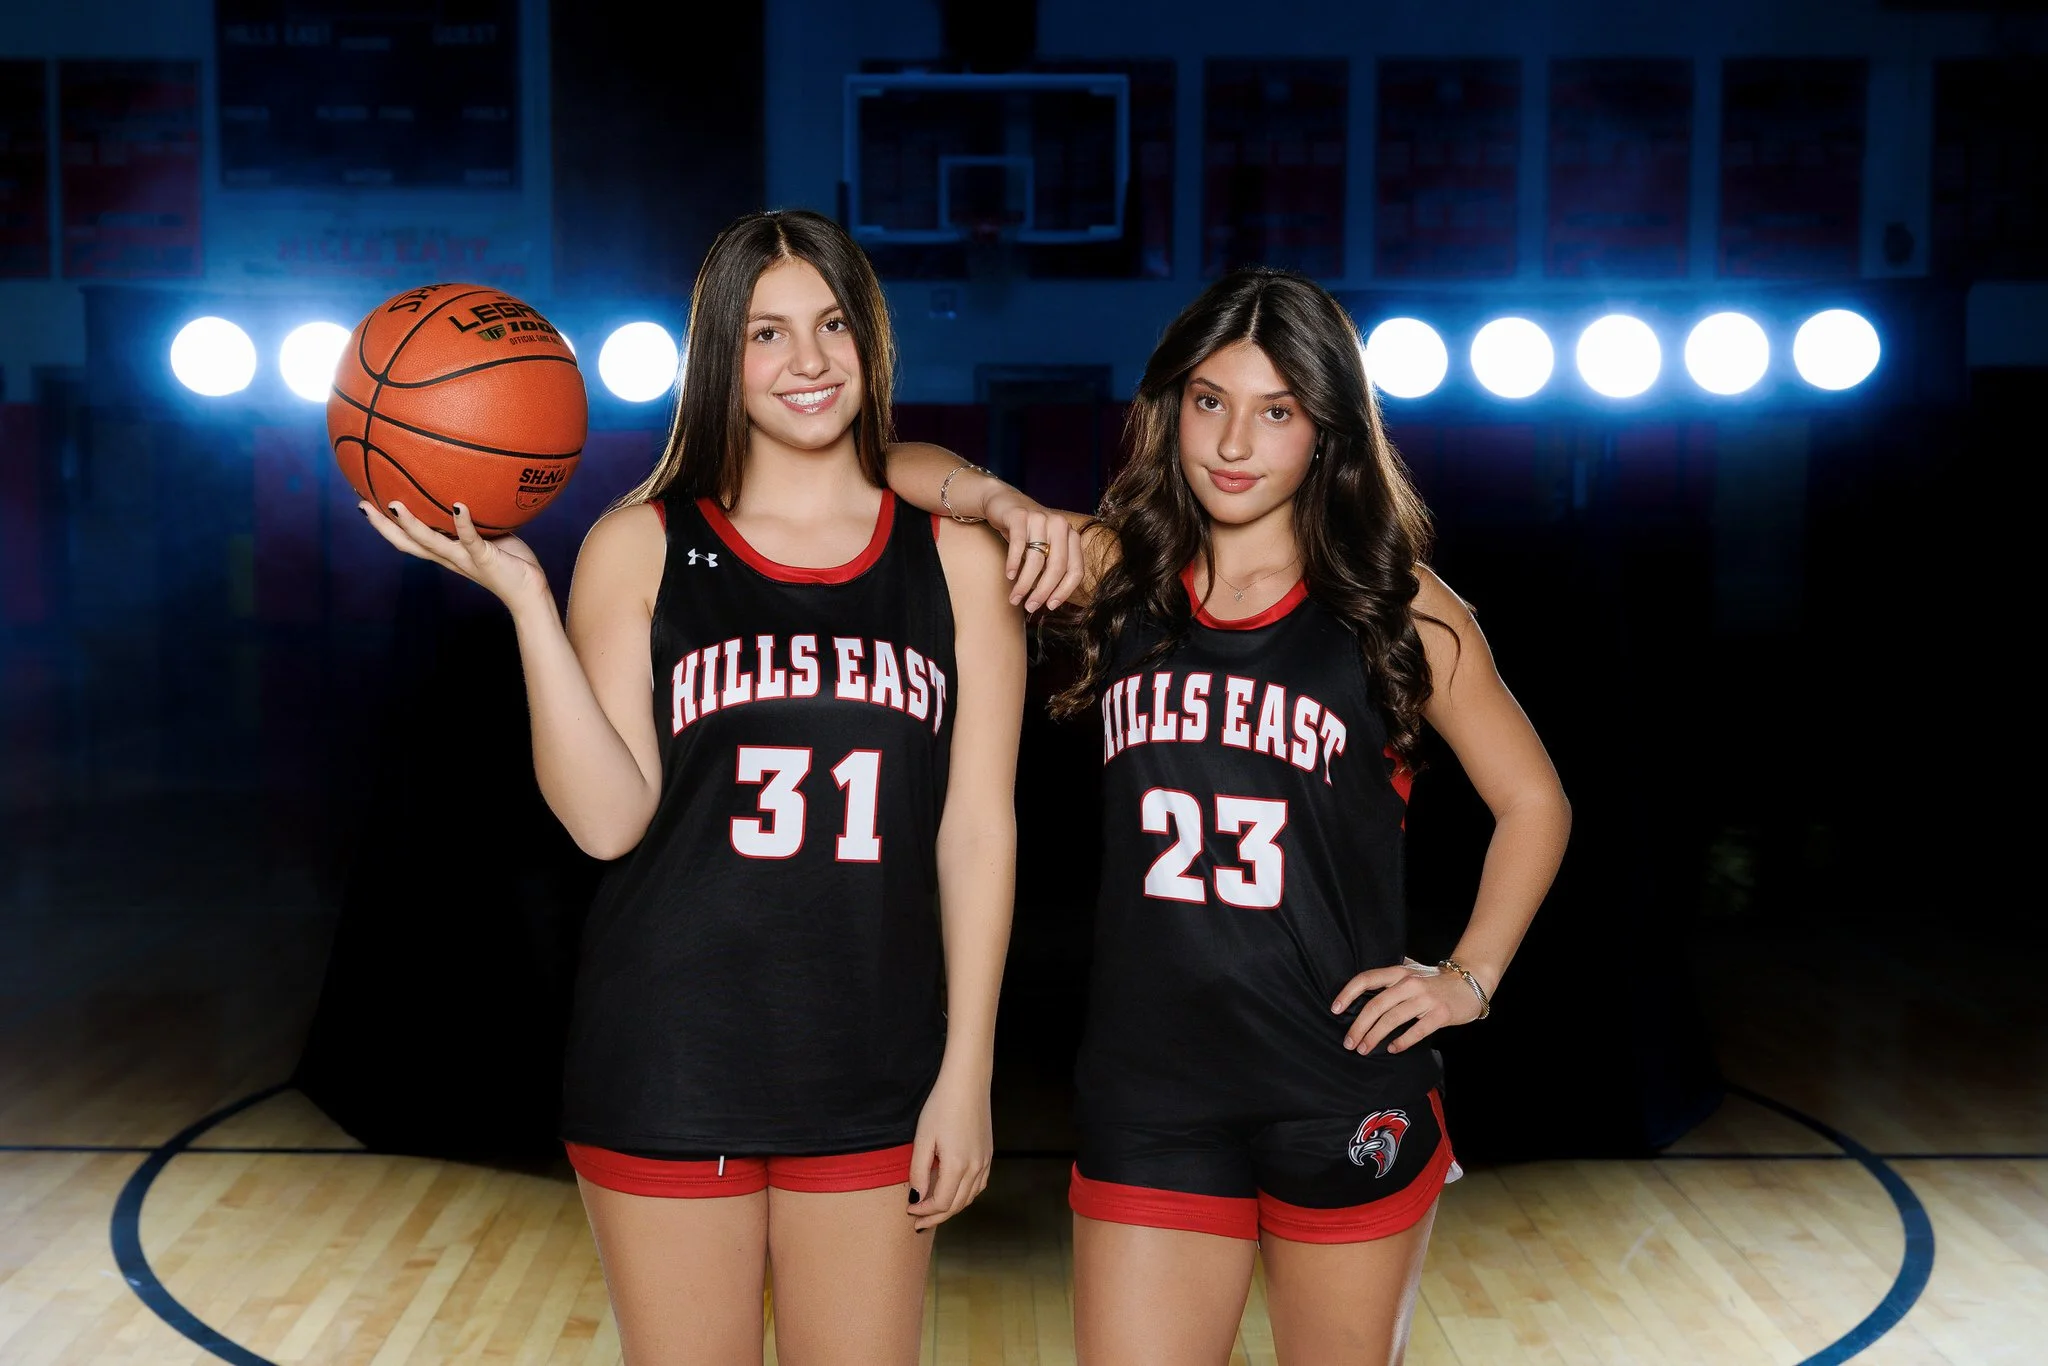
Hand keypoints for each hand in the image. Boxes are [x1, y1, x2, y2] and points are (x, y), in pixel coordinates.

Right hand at [360, 500, 549, 611]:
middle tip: (362, 504)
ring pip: (431, 543)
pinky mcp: (485, 559)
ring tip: (395, 505)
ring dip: (412, 525)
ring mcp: (465, 559)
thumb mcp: (487, 536)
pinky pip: (471, 540)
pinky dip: (463, 523)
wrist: (530, 592)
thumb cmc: (510, 561)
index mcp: (446, 554)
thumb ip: (474, 520)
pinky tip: (458, 506)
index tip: (365, 504)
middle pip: (407, 543)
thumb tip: (466, 491)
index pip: (408, 540)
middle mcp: (449, 558)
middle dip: (383, 525)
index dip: (384, 525)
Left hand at [906, 1063, 992, 1232]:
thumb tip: (916, 1197)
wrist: (967, 1083)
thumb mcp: (923, 1138)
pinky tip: (954, 1194)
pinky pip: (979, 1185)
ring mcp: (985, 1161)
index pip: (941, 1202)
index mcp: (957, 1165)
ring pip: (969, 1198)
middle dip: (936, 1216)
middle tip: (918, 1223)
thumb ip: (918, 1171)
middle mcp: (975, 1167)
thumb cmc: (941, 1106)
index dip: (924, 1211)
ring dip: (951, 1208)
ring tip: (933, 1211)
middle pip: (956, 1205)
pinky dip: (965, 1196)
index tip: (909, 1211)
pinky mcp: (989, 1154)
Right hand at [984, 485, 1085, 612]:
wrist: (1004, 503)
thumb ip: (1051, 567)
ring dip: (1024, 584)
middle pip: (1057, 567)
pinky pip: (1018, 545)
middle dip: (1043, 591)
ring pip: (1036, 560)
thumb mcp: (1044, 548)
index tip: (1051, 606)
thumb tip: (1049, 601)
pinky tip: (1009, 576)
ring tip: (1015, 597)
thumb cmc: (1026, 532)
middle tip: (1030, 607)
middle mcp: (1060, 525)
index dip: (1064, 591)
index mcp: (1071, 536)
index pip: (1076, 570)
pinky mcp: (1019, 516)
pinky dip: (1013, 563)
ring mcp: (1040, 518)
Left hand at [1330, 961, 1485, 1054]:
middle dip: (1358, 1026)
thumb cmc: (1435, 981)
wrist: (1470, 983)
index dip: (1348, 993)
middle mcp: (1410, 983)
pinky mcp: (1440, 1014)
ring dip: (1374, 1036)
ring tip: (1363, 1049)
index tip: (1335, 1009)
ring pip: (1392, 1019)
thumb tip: (1360, 993)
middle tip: (1349, 1043)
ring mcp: (1426, 998)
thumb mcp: (1411, 973)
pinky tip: (1392, 1048)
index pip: (1367, 979)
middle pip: (1376, 1005)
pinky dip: (1401, 1041)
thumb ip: (1390, 979)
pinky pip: (1416, 1030)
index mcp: (1399, 972)